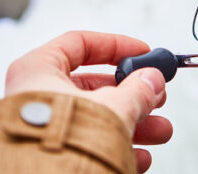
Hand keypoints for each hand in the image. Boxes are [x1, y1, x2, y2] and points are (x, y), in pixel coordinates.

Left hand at [5, 31, 170, 172]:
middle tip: (155, 95)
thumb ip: (138, 89)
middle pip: (94, 86)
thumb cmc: (62, 142)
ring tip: (160, 131)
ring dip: (133, 123)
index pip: (79, 43)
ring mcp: (43, 126)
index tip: (142, 52)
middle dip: (133, 93)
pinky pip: (88, 143)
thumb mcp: (114, 106)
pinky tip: (140, 155)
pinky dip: (116, 145)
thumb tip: (152, 80)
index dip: (116, 45)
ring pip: (95, 117)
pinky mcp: (52, 152)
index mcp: (38, 71)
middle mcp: (36, 97)